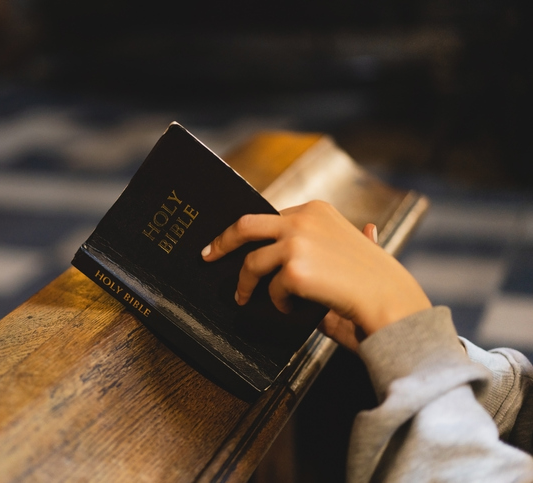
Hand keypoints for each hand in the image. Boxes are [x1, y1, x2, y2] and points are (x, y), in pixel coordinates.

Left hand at [201, 200, 430, 348]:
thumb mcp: (355, 244)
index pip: (271, 217)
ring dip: (246, 283)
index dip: (252, 233)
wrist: (393, 302)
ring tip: (245, 297)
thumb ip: (336, 237)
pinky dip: (278, 302)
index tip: (236, 243)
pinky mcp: (293, 270)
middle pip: (245, 225)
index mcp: (315, 210)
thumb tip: (340, 236)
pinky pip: (270, 290)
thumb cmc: (376, 280)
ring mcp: (296, 243)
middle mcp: (303, 219)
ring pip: (252, 262)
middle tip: (209, 255)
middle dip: (222, 241)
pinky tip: (293, 308)